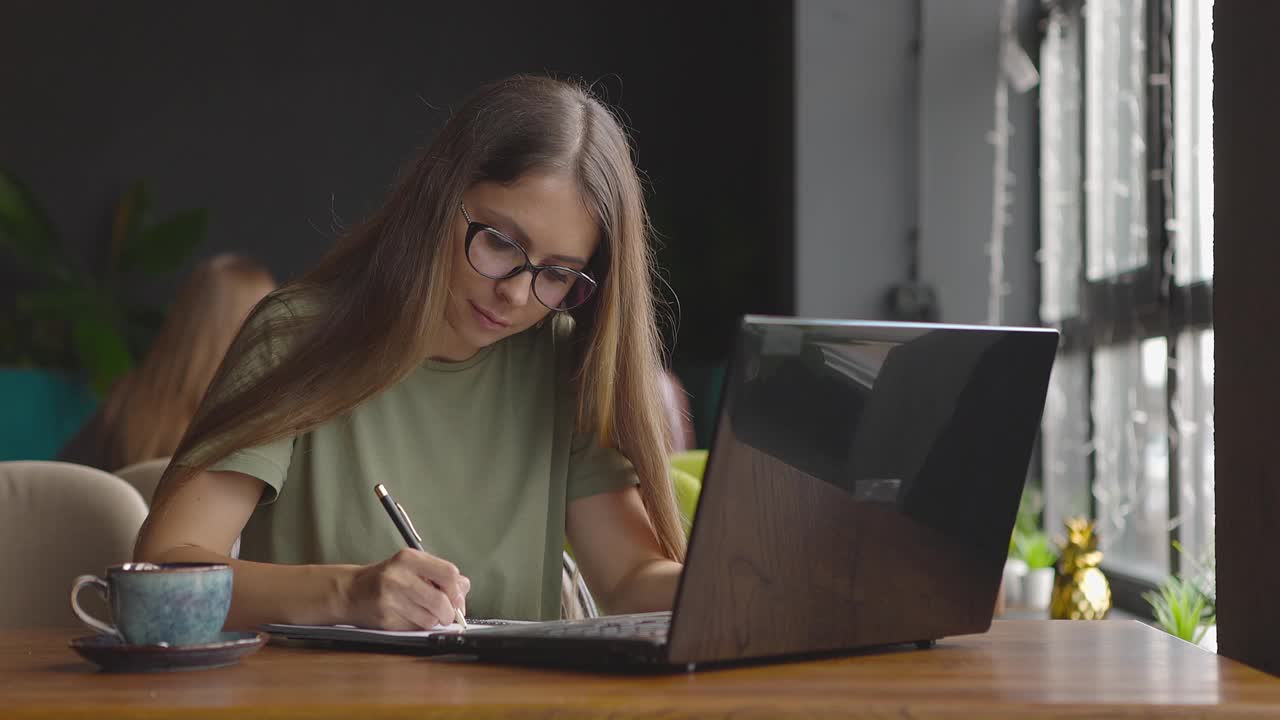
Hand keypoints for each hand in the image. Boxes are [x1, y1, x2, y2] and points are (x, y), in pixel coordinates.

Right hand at [344, 549, 470, 629]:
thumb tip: (463, 590)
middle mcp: (398, 576)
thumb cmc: (387, 578)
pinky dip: (419, 627)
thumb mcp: (411, 566)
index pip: (449, 573)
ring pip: (430, 619)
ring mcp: (390, 598)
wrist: (351, 591)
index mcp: (409, 558)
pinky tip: (410, 618)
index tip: (457, 598)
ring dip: (434, 621)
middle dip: (449, 612)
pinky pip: (415, 628)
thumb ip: (439, 573)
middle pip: (441, 600)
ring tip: (425, 613)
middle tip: (447, 614)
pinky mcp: (385, 619)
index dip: (458, 590)